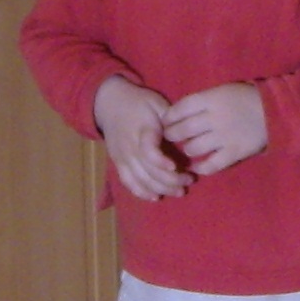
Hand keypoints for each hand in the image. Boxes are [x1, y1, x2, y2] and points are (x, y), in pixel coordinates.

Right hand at [93, 76, 192, 199]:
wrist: (109, 104)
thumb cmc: (140, 103)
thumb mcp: (157, 104)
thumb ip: (172, 120)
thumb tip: (187, 136)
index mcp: (141, 131)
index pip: (148, 151)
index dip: (161, 161)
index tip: (176, 167)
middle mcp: (130, 147)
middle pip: (148, 171)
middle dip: (171, 180)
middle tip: (189, 180)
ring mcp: (122, 158)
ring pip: (141, 180)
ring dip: (161, 189)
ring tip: (179, 191)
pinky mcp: (118, 164)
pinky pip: (128, 182)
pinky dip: (142, 192)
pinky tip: (156, 197)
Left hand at [160, 81, 266, 176]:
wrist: (273, 111)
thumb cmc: (244, 98)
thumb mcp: (221, 91)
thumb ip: (201, 101)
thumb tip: (176, 114)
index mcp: (211, 99)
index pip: (180, 109)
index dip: (168, 117)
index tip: (165, 122)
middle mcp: (214, 118)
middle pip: (182, 130)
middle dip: (172, 135)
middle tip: (171, 137)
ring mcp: (223, 137)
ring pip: (193, 148)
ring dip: (187, 149)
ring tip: (189, 147)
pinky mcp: (233, 153)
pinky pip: (210, 165)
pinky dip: (200, 167)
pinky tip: (196, 166)